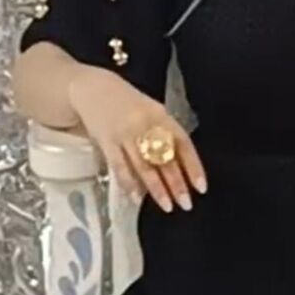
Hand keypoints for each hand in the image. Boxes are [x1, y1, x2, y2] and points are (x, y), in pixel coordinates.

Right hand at [69, 65, 207, 213]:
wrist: (94, 89)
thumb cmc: (128, 102)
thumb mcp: (152, 111)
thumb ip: (165, 134)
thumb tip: (181, 165)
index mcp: (161, 116)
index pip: (183, 143)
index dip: (194, 166)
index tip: (201, 187)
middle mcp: (145, 124)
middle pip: (165, 157)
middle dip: (176, 183)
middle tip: (186, 203)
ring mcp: (125, 134)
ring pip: (144, 165)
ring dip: (156, 188)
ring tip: (167, 206)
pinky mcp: (107, 142)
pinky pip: (120, 167)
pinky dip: (129, 184)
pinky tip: (137, 197)